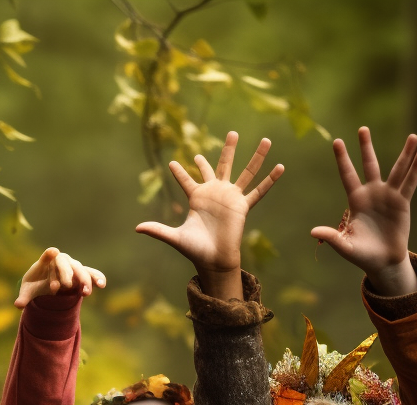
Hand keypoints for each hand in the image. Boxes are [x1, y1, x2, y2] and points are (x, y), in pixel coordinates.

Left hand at [15, 248, 105, 308]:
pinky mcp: (81, 275)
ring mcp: (72, 267)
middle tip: (66, 285)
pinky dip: (96, 277)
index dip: (49, 254)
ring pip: (79, 269)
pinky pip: (90, 274)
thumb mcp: (28, 290)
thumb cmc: (35, 283)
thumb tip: (17, 305)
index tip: (53, 251)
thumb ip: (23, 297)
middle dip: (66, 273)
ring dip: (83, 279)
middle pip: (65, 264)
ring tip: (86, 292)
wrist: (45, 282)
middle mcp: (61, 261)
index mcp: (46, 261)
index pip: (48, 256)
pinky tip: (101, 285)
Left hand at [136, 132, 282, 298]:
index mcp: (197, 198)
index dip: (179, 172)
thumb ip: (157, 230)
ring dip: (256, 157)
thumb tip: (136, 228)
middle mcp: (216, 194)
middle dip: (228, 150)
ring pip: (245, 172)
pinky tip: (280, 167)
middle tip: (233, 133)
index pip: (186, 180)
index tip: (172, 162)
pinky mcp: (242, 206)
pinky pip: (258, 191)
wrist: (213, 260)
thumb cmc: (195, 249)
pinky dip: (269, 180)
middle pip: (223, 165)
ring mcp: (231, 198)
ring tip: (267, 140)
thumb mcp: (174, 237)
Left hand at [310, 127, 416, 295]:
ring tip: (412, 137)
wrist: (383, 262)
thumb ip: (331, 237)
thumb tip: (312, 232)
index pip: (348, 175)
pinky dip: (416, 168)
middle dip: (366, 147)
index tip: (337, 141)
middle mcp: (372, 194)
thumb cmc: (362, 255)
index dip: (343, 159)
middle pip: (369, 165)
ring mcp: (389, 196)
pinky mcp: (403, 202)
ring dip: (405, 154)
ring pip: (397, 170)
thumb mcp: (345, 246)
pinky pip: (410, 182)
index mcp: (356, 201)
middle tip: (363, 128)